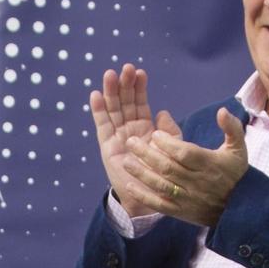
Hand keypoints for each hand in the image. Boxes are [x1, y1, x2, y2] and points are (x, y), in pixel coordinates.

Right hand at [89, 65, 182, 218]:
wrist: (150, 198)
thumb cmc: (163, 174)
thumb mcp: (173, 150)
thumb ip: (170, 132)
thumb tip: (163, 112)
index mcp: (145, 127)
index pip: (140, 103)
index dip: (139, 88)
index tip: (140, 72)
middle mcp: (129, 129)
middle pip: (125, 102)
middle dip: (124, 85)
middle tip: (125, 68)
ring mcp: (117, 136)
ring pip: (112, 110)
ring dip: (110, 92)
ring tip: (109, 75)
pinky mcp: (107, 146)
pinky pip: (102, 126)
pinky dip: (98, 111)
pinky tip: (95, 95)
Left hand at [125, 107, 248, 227]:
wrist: (239, 208)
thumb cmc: (235, 174)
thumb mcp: (238, 148)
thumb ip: (232, 128)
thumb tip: (221, 110)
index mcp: (209, 164)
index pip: (184, 153)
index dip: (168, 144)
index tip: (156, 134)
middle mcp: (197, 182)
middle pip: (168, 167)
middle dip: (147, 154)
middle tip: (131, 142)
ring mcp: (188, 199)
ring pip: (161, 185)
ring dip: (141, 173)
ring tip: (126, 161)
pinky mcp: (181, 212)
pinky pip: (160, 205)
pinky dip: (144, 197)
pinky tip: (130, 186)